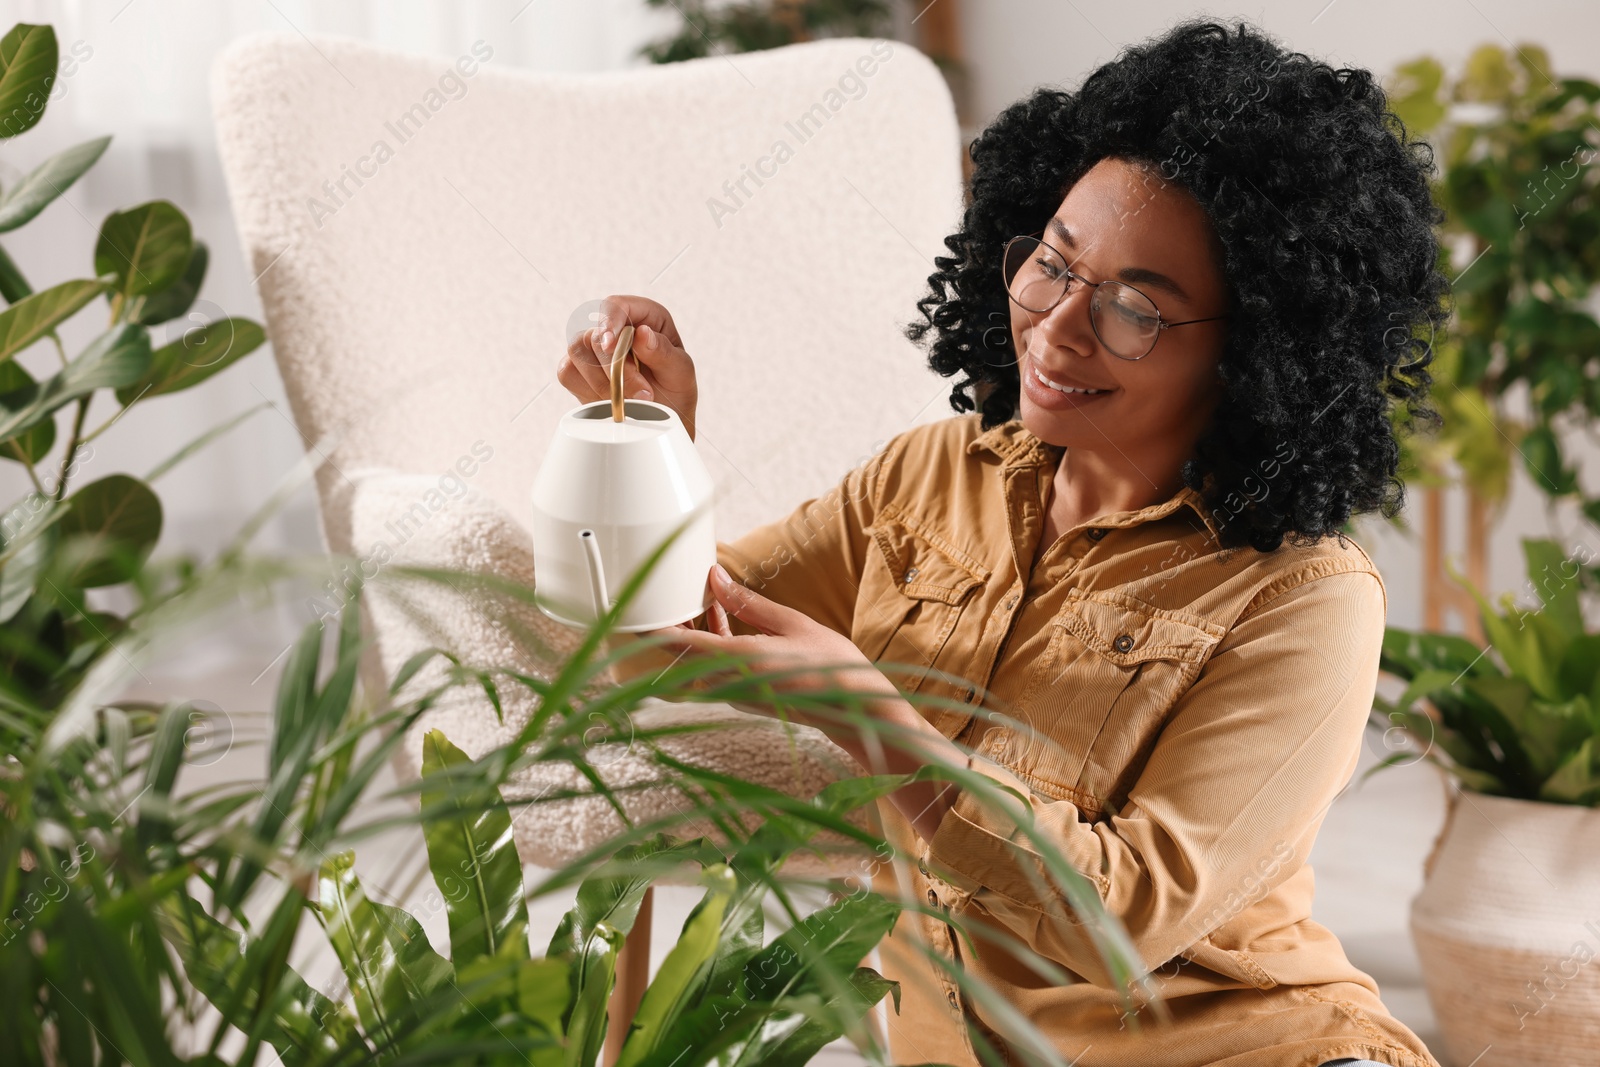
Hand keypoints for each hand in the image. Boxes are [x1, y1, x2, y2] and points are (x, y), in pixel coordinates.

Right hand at [557, 294, 699, 440]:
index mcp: (645, 317)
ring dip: (602, 382)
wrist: (661, 421)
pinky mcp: (579, 370)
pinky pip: (567, 373)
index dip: (610, 321)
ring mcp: (594, 348)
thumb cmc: (674, 392)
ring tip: (629, 401)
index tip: (611, 345)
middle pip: (594, 334)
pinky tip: (609, 401)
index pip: (616, 305)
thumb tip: (641, 333)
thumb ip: (663, 352)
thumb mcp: (681, 373)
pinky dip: (588, 390)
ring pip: (577, 352)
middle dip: (614, 368)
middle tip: (641, 394)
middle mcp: (617, 327)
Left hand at [645, 564, 897, 733]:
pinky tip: (729, 623)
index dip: (652, 627)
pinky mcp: (744, 699)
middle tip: (678, 592)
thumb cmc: (830, 665)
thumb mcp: (790, 623)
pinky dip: (714, 645)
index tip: (633, 612)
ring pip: (698, 660)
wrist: (854, 709)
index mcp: (738, 658)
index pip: (679, 642)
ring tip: (709, 601)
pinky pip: (715, 669)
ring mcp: (735, 693)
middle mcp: (730, 680)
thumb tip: (714, 577)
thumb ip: (746, 602)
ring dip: (697, 632)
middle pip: (684, 651)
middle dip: (677, 622)